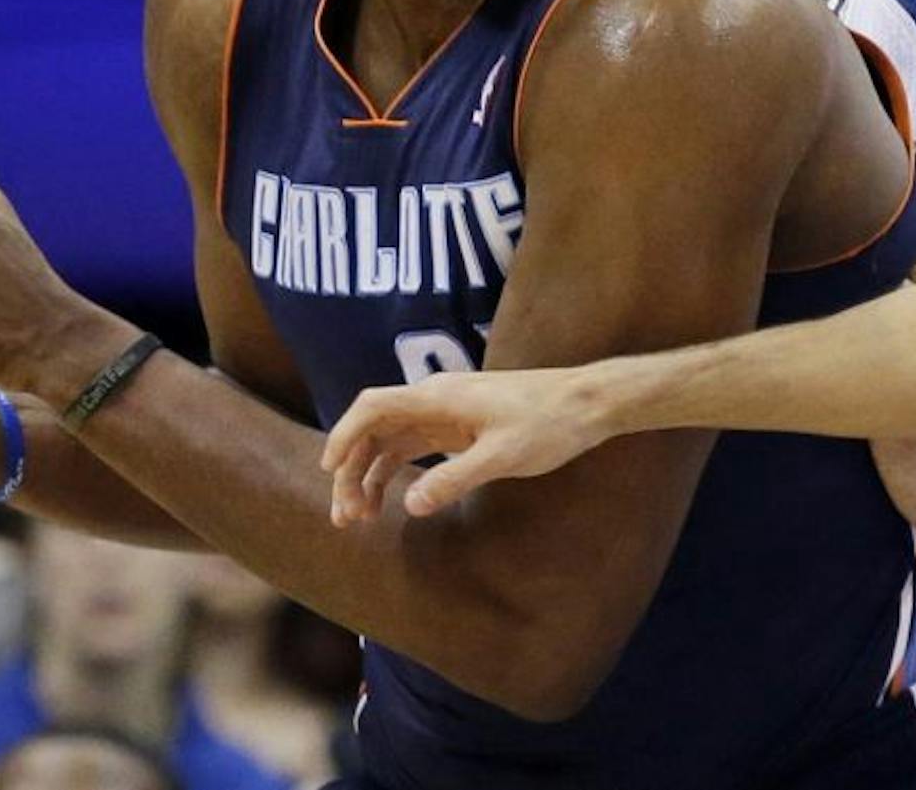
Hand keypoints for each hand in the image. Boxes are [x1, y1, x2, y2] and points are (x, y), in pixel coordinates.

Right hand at [320, 365, 613, 523]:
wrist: (587, 403)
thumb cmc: (549, 424)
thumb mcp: (504, 456)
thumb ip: (456, 479)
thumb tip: (412, 505)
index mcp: (439, 397)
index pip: (373, 407)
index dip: (344, 436)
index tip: (328, 472)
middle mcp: (435, 400)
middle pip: (374, 429)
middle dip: (351, 469)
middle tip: (346, 518)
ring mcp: (446, 413)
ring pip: (391, 441)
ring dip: (369, 475)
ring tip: (360, 518)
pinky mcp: (460, 427)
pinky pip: (414, 446)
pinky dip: (396, 471)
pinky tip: (391, 500)